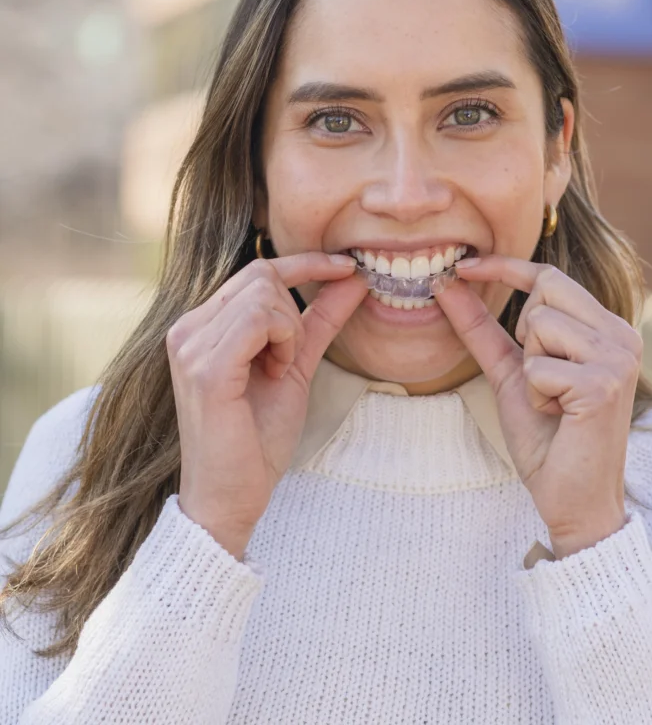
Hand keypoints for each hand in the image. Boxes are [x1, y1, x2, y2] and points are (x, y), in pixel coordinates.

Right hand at [168, 252, 367, 558]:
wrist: (232, 497)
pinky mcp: (204, 366)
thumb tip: (354, 278)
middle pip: (261, 275)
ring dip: (289, 330)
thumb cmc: (257, 438)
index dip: (305, 263)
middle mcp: (188, 328)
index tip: (348, 266)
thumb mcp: (296, 365)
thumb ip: (320, 319)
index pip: (256, 270)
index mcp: (201, 326)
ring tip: (278, 370)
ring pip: (264, 293)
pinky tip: (274, 373)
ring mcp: (190, 345)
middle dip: (295, 309)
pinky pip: (259, 320)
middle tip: (291, 357)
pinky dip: (282, 341)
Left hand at [436, 256, 641, 558]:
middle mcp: (622, 335)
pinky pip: (537, 366)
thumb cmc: (547, 439)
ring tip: (553, 402)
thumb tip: (446, 282)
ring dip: (529, 369)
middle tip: (541, 379)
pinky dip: (535, 395)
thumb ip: (481, 326)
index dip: (505, 266)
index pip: (551, 275)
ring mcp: (618, 358)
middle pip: (546, 288)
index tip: (462, 264)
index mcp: (607, 328)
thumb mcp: (510, 372)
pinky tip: (559, 418)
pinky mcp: (604, 384)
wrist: (574, 500)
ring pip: (539, 324)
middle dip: (524, 332)